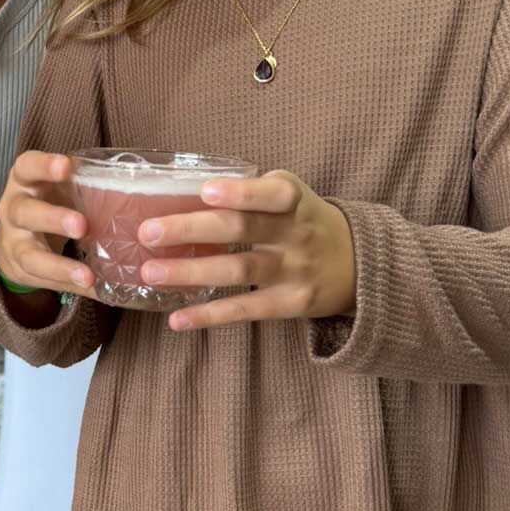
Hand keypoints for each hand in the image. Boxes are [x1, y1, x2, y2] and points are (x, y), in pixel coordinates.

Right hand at [0, 151, 94, 299]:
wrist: (13, 237)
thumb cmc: (48, 202)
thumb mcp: (57, 187)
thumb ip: (84, 186)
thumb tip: (141, 196)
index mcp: (24, 181)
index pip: (27, 167)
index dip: (43, 166)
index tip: (66, 166)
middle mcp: (13, 210)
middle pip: (24, 212)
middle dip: (52, 219)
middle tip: (81, 226)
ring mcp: (14, 243)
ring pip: (29, 255)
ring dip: (59, 266)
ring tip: (86, 276)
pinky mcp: (21, 269)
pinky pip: (43, 280)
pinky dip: (68, 285)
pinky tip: (91, 288)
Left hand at [136, 169, 356, 331]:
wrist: (361, 265)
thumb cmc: (306, 222)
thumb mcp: (292, 198)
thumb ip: (251, 194)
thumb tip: (181, 195)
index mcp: (294, 200)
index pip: (273, 193)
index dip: (242, 193)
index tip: (206, 191)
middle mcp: (296, 234)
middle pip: (241, 229)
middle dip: (191, 229)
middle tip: (148, 232)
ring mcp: (294, 271)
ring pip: (238, 270)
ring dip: (191, 272)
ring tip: (150, 273)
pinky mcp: (291, 304)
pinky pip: (246, 309)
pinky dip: (209, 315)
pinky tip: (177, 319)